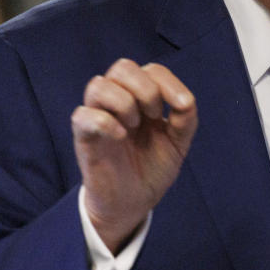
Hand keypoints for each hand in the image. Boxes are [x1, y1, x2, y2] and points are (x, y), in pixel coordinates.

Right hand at [72, 59, 196, 253]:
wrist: (134, 203)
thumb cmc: (152, 168)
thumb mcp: (178, 143)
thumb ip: (186, 118)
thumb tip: (184, 101)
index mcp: (141, 98)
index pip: (151, 69)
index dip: (168, 82)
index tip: (182, 107)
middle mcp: (118, 102)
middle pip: (122, 67)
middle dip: (145, 89)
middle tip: (154, 116)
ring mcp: (99, 117)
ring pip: (98, 84)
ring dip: (124, 103)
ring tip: (133, 127)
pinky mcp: (84, 137)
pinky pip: (83, 114)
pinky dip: (104, 122)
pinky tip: (120, 137)